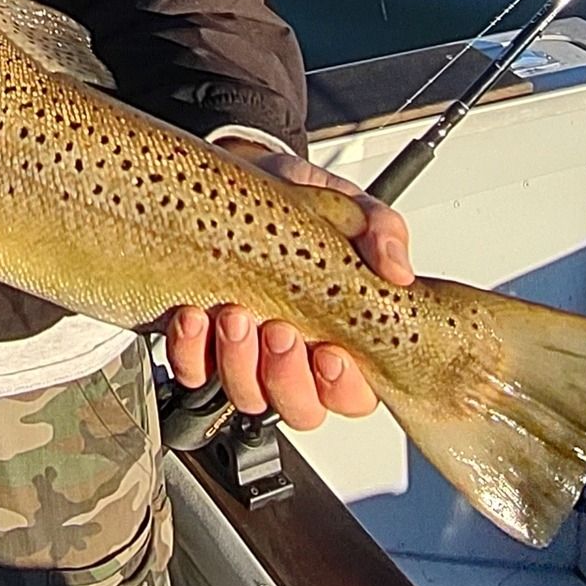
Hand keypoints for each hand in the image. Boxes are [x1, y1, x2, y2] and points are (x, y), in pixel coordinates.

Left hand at [164, 147, 413, 429]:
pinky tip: (192, 316)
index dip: (343, 387)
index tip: (329, 353)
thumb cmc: (294, 202)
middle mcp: (292, 356)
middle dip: (287, 378)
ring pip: (246, 396)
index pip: (353, 394)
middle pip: (300, 409)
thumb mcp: (346, 205)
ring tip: (232, 314)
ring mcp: (242, 354)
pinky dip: (189, 351)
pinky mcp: (197, 344)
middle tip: (278, 331)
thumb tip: (396, 271)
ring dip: (238, 364)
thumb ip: (380, 230)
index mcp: (339, 334)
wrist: (236, 175)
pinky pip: (190, 372)